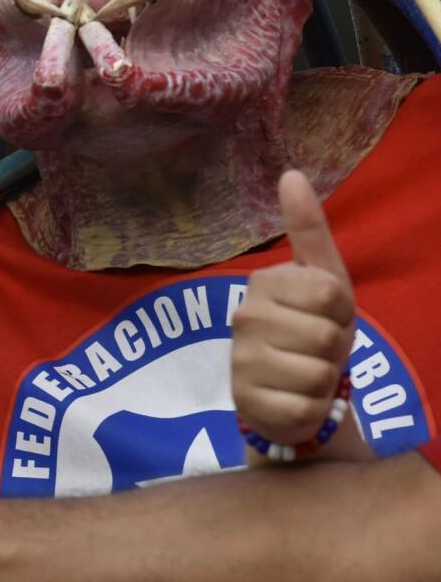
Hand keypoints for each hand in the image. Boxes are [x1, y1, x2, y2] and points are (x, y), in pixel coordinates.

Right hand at [232, 170, 362, 455]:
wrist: (291, 391)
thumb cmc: (313, 329)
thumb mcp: (324, 280)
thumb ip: (309, 230)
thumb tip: (292, 172)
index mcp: (264, 282)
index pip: (331, 294)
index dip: (341, 312)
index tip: (323, 316)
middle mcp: (244, 316)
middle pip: (327, 335)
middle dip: (333, 349)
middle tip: (314, 350)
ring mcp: (241, 359)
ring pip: (318, 372)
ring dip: (324, 381)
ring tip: (305, 375)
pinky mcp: (245, 400)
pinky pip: (304, 405)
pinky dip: (310, 409)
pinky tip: (293, 400)